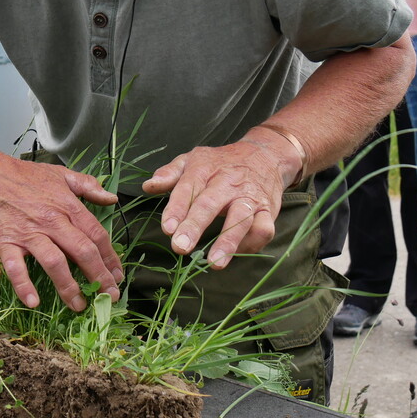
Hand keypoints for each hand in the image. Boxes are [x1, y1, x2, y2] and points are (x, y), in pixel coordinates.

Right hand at [0, 148, 122, 311]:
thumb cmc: (23, 175)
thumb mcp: (60, 174)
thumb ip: (88, 186)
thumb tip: (112, 198)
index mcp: (67, 206)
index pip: (96, 234)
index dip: (110, 257)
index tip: (118, 275)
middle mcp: (51, 221)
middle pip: (82, 251)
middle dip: (99, 276)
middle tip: (109, 296)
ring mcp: (28, 233)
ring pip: (55, 262)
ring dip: (69, 287)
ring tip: (79, 305)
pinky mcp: (5, 242)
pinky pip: (16, 267)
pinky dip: (24, 285)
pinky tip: (33, 302)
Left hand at [141, 136, 292, 267]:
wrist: (266, 154)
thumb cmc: (220, 162)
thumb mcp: (193, 159)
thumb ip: (169, 173)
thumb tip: (148, 186)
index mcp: (204, 169)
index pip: (187, 189)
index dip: (176, 209)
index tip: (167, 228)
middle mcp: (227, 183)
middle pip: (210, 204)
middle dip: (195, 226)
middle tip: (181, 247)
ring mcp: (249, 197)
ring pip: (240, 218)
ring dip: (228, 241)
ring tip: (215, 263)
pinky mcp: (268, 210)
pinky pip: (262, 229)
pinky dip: (251, 244)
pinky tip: (236, 255)